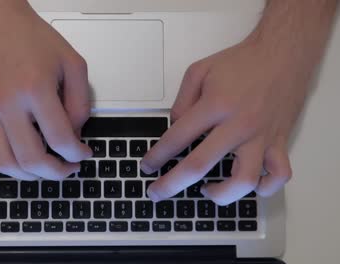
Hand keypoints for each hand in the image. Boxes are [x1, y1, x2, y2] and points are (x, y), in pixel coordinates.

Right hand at [0, 1, 91, 180]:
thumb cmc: (31, 37)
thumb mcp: (72, 63)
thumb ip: (80, 102)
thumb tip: (74, 134)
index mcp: (35, 90)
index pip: (60, 139)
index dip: (76, 153)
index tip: (82, 154)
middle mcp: (7, 104)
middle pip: (31, 159)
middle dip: (56, 173)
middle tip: (67, 169)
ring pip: (3, 162)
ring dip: (27, 175)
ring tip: (43, 169)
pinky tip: (10, 159)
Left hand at [141, 37, 311, 204]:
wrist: (283, 53)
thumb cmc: (240, 62)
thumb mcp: (199, 71)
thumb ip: (182, 102)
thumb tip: (174, 129)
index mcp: (215, 105)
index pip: (177, 138)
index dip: (156, 156)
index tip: (147, 166)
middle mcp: (238, 125)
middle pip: (199, 165)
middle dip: (170, 184)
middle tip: (156, 193)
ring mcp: (261, 136)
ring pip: (244, 181)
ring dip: (220, 194)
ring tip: (206, 190)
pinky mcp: (279, 141)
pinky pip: (279, 175)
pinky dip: (265, 188)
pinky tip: (249, 186)